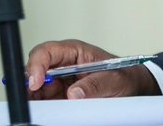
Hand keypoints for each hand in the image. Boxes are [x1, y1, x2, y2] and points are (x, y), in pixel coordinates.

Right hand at [24, 39, 159, 99]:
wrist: (132, 88)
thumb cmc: (123, 76)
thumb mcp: (113, 79)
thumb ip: (95, 85)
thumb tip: (74, 94)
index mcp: (73, 51)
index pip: (47, 52)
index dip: (37, 65)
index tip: (36, 82)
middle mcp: (62, 64)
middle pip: (36, 69)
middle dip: (30, 83)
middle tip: (32, 98)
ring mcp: (59, 81)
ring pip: (36, 87)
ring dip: (35, 96)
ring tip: (42, 107)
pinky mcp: (60, 96)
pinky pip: (44, 100)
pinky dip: (42, 106)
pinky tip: (46, 111)